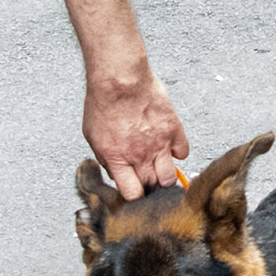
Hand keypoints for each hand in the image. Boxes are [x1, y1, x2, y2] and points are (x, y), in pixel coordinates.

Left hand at [85, 64, 187, 200]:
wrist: (120, 79)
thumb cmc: (103, 103)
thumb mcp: (92, 136)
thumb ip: (105, 158)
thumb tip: (115, 172)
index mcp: (118, 160)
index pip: (132, 194)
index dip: (134, 197)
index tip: (134, 192)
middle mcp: (140, 156)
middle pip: (153, 187)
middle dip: (150, 188)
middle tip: (147, 180)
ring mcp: (159, 144)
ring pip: (171, 177)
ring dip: (165, 177)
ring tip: (159, 169)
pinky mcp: (173, 129)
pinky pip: (183, 153)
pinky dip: (177, 154)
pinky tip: (168, 147)